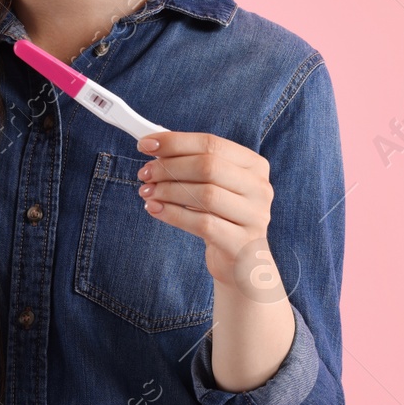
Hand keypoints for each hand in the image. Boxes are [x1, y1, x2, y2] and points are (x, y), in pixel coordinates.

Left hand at [135, 132, 285, 302]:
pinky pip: (202, 223)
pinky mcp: (241, 242)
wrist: (243, 262)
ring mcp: (254, 216)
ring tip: (147, 192)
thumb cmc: (222, 216)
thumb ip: (192, 164)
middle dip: (169, 167)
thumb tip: (154, 147)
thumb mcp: (214, 186)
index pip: (211, 143)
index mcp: (254, 165)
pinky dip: (173, 214)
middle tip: (144, 173)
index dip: (175, 142)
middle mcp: (259, 188)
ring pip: (205, 194)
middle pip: (208, 166)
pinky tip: (154, 209)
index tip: (145, 144)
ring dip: (168, 190)